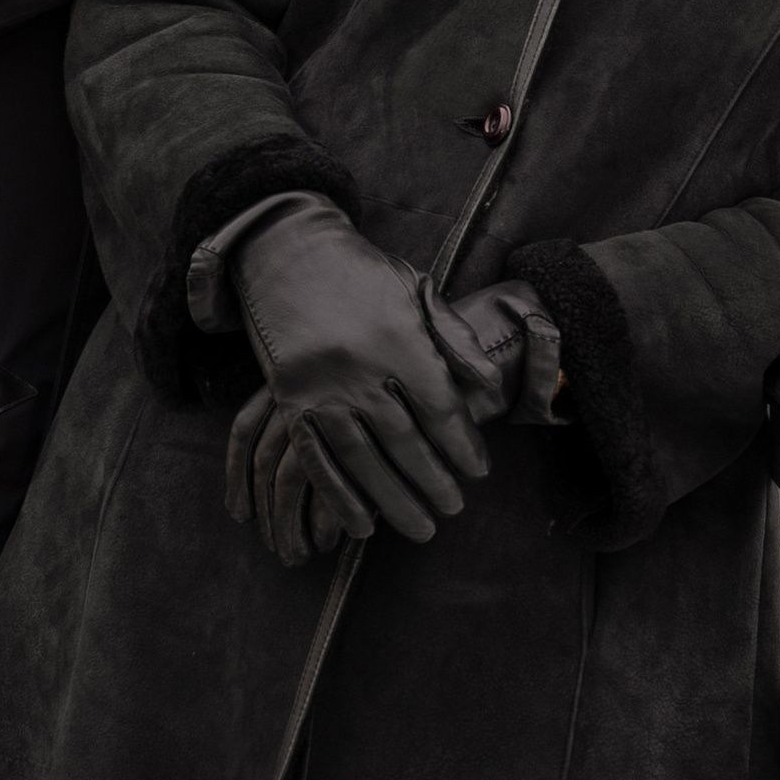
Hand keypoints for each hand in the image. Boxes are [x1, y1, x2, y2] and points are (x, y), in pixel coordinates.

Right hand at [224, 281, 560, 565]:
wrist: (291, 252)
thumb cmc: (365, 275)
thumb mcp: (416, 290)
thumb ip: (454, 337)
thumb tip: (489, 384)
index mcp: (397, 335)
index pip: (439, 405)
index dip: (462, 443)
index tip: (479, 470)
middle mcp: (358, 364)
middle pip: (404, 439)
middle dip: (433, 480)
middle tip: (455, 507)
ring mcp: (320, 384)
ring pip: (362, 458)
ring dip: (392, 499)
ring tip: (420, 527)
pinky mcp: (289, 397)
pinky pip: (315, 458)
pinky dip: (338, 495)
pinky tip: (360, 524)